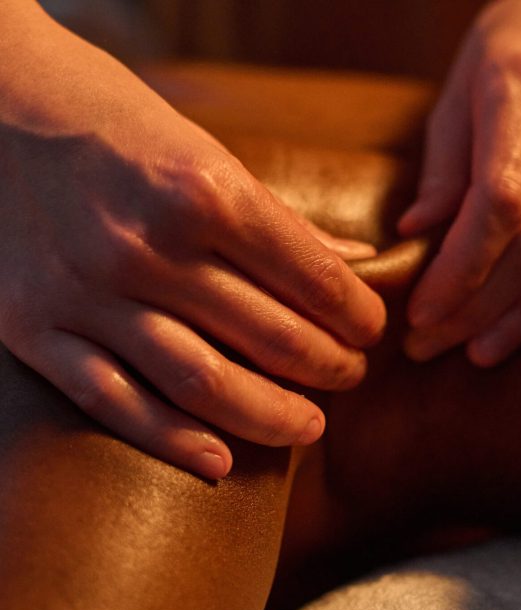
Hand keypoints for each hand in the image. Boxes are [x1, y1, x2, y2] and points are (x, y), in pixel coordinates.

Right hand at [0, 6, 384, 478]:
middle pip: (271, 338)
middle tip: (350, 376)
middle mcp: (148, 247)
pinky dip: (173, 440)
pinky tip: (220, 461)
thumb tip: (353, 266)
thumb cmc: (115, 123)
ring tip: (310, 426)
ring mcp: (88, 294)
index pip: (314, 279)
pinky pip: (114, 401)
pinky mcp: (36, 328)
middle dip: (330, 367)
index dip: (358, 316)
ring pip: (204, 384)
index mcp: (203, 192)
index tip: (370, 330)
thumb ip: (276, 220)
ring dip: (271, 416)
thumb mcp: (204, 150)